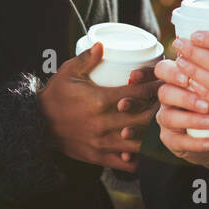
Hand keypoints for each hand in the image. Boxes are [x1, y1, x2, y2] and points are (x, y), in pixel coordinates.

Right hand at [38, 42, 161, 173]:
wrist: (36, 125)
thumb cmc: (55, 95)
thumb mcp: (68, 72)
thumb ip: (87, 58)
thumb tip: (103, 44)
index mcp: (99, 100)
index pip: (136, 94)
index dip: (154, 87)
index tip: (164, 83)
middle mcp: (103, 123)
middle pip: (143, 119)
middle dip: (160, 111)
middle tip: (172, 105)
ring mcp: (101, 143)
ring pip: (138, 143)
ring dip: (153, 136)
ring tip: (165, 128)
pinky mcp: (98, 157)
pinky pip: (125, 164)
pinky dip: (139, 158)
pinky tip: (146, 150)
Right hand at [153, 58, 208, 170]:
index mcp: (176, 78)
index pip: (164, 69)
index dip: (173, 72)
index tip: (189, 76)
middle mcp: (168, 96)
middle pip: (164, 92)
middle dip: (185, 97)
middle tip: (207, 103)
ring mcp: (167, 118)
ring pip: (169, 117)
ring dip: (192, 119)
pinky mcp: (172, 140)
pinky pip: (179, 142)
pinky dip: (196, 142)